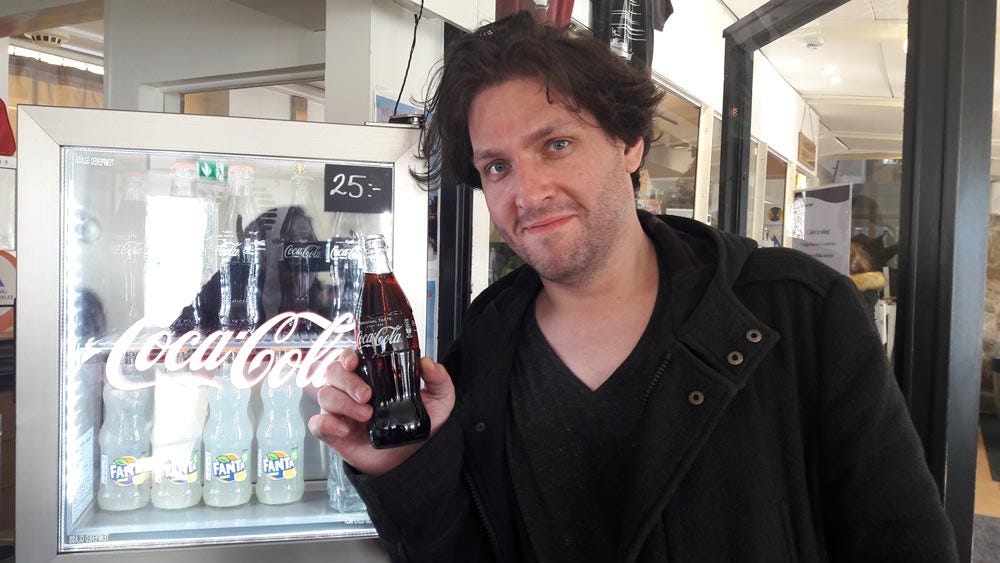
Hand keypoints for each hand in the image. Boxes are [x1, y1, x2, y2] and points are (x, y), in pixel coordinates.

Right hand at [308, 349, 454, 475]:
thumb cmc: (420, 428)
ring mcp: (341, 412)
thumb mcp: (439, 402)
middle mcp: (352, 392)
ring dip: (342, 402)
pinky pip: (317, 424)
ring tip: (366, 415)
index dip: (347, 356)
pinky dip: (325, 423)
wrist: (413, 461)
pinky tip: (343, 429)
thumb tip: (428, 364)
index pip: (349, 358)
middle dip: (348, 381)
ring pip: (325, 395)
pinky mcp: (335, 434)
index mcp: (372, 378)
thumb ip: (439, 381)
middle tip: (367, 395)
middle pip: (333, 373)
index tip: (355, 361)